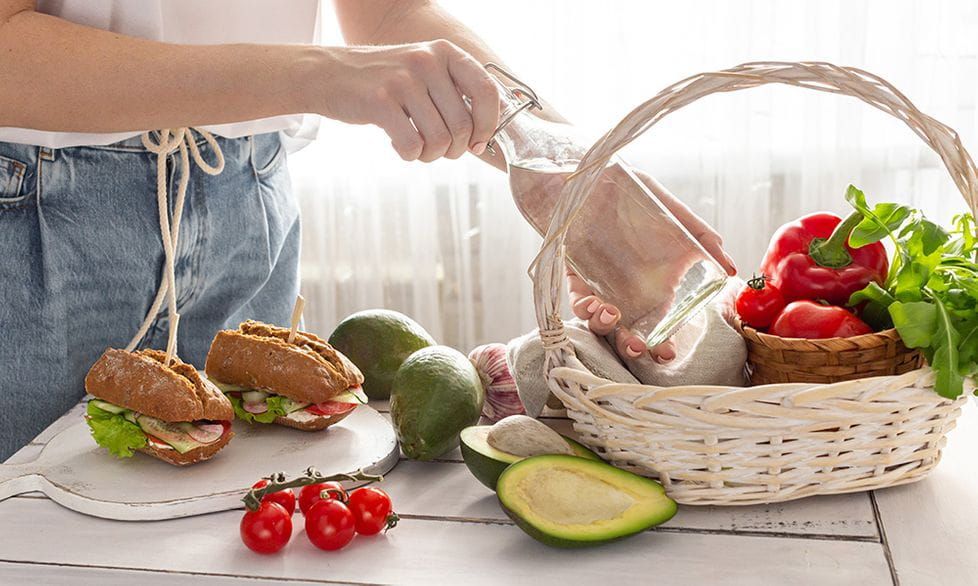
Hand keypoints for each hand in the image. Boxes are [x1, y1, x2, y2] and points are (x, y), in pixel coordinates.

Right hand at [319, 40, 499, 161]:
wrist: (329, 75)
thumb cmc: (384, 81)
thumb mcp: (424, 71)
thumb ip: (453, 93)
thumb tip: (483, 135)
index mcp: (445, 52)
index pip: (487, 92)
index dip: (488, 124)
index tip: (478, 142)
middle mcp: (427, 61)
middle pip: (463, 125)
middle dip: (455, 149)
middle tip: (440, 150)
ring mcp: (403, 80)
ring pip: (439, 140)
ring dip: (431, 155)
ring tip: (417, 147)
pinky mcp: (381, 102)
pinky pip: (412, 146)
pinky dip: (409, 155)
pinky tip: (398, 144)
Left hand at [569, 170, 735, 361]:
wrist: (589, 174)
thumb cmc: (631, 192)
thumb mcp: (669, 209)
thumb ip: (699, 235)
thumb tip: (731, 267)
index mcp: (653, 281)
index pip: (660, 319)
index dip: (663, 339)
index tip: (667, 353)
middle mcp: (626, 288)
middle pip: (630, 328)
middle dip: (634, 346)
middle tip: (640, 349)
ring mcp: (599, 284)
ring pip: (600, 322)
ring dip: (605, 326)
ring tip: (612, 315)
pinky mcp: (574, 275)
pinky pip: (577, 301)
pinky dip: (584, 308)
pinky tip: (593, 303)